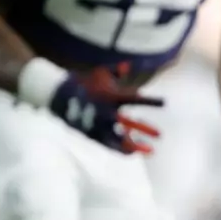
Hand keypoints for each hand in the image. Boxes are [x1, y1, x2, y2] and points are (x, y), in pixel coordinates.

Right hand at [45, 69, 161, 153]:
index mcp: (111, 96)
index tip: (164, 103)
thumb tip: (127, 66)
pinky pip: (109, 145)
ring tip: (150, 151)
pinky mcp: (91, 134)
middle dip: (146, 129)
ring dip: (136, 146)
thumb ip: (115, 72)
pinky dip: (121, 149)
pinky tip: (132, 153)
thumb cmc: (81, 81)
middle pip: (131, 123)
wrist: (55, 93)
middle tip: (160, 135)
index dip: (150, 101)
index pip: (135, 99)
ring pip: (121, 140)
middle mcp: (107, 112)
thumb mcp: (98, 73)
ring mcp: (99, 125)